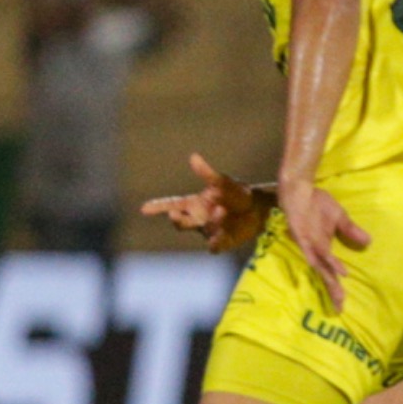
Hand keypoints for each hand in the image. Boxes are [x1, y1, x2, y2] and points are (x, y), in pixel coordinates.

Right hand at [140, 152, 264, 252]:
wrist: (259, 210)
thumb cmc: (236, 195)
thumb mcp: (223, 182)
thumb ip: (207, 173)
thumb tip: (193, 157)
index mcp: (194, 204)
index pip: (172, 205)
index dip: (158, 207)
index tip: (144, 209)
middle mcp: (198, 219)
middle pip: (180, 223)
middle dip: (176, 219)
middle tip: (174, 213)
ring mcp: (209, 232)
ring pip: (202, 231)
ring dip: (210, 222)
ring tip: (222, 211)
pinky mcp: (222, 242)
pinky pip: (214, 246)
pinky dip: (215, 242)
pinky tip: (219, 237)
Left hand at [279, 178, 370, 309]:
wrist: (301, 190)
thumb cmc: (316, 202)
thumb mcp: (339, 217)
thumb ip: (351, 230)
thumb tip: (368, 241)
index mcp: (322, 248)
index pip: (330, 271)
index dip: (336, 286)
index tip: (343, 301)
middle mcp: (315, 251)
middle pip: (325, 275)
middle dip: (332, 291)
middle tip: (340, 308)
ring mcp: (310, 245)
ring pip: (321, 268)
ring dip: (330, 282)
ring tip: (340, 295)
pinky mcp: (305, 238)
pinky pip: (320, 253)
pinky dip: (330, 262)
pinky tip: (340, 271)